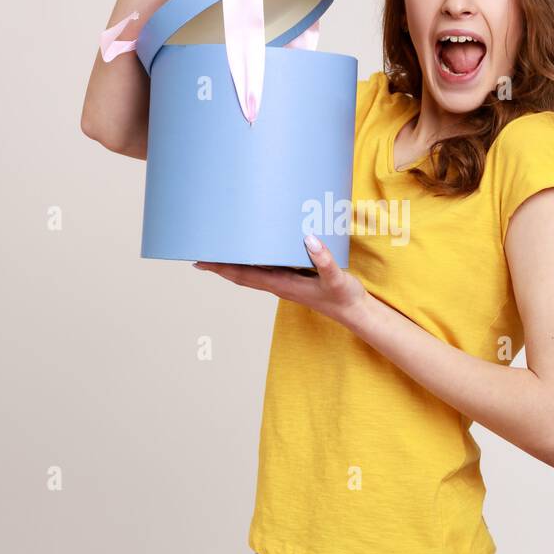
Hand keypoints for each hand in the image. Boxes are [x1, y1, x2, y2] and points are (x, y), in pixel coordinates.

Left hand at [192, 235, 367, 325]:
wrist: (355, 313)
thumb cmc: (345, 297)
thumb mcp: (336, 278)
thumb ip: (324, 260)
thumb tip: (308, 239)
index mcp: (282, 284)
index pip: (244, 274)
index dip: (221, 268)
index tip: (201, 261)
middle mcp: (279, 285)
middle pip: (241, 275)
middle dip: (219, 266)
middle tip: (198, 254)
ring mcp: (285, 284)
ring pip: (251, 274)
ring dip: (232, 266)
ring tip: (217, 254)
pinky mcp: (293, 281)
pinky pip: (264, 271)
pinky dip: (250, 264)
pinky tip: (251, 255)